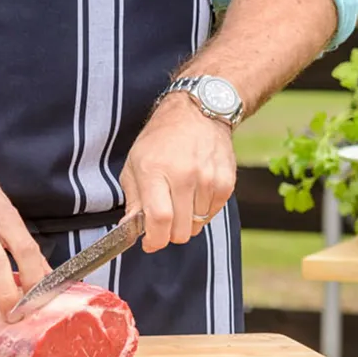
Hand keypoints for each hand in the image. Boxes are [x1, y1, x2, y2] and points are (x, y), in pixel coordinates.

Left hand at [120, 93, 237, 252]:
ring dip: (186, 221)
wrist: (197, 113)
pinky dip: (202, 212)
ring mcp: (208, 180)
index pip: (159, 219)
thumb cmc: (160, 139)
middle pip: (180, 230)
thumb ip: (133, 199)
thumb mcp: (134, 163)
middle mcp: (184, 175)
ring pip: (196, 226)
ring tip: (180, 198)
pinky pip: (212, 215)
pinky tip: (194, 193)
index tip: (149, 243)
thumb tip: (131, 230)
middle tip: (163, 220)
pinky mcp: (226, 183)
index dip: (154, 240)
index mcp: (155, 170)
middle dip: (168, 233)